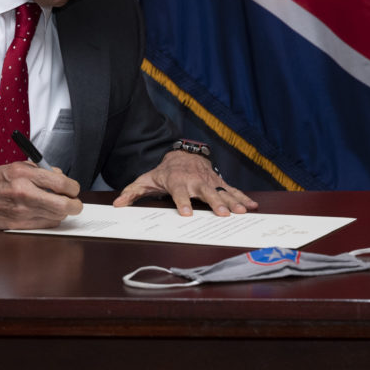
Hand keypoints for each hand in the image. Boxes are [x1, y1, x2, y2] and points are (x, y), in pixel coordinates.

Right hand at [0, 162, 82, 228]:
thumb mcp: (15, 166)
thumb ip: (39, 172)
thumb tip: (60, 178)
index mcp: (23, 173)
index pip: (61, 183)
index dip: (73, 188)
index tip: (73, 190)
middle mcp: (23, 192)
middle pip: (63, 204)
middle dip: (74, 205)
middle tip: (74, 203)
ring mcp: (21, 211)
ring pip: (56, 217)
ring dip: (60, 213)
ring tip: (55, 207)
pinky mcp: (17, 225)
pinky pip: (43, 225)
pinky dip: (49, 220)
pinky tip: (43, 214)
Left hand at [113, 150, 258, 216]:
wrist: (183, 155)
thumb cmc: (164, 171)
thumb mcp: (146, 179)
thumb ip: (132, 192)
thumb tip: (117, 204)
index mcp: (176, 181)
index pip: (179, 193)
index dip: (182, 202)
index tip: (186, 213)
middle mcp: (194, 181)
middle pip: (205, 193)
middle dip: (214, 203)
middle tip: (222, 214)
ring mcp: (208, 181)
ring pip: (221, 192)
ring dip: (232, 201)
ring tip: (241, 211)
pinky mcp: (218, 182)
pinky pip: (232, 190)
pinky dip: (243, 197)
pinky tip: (252, 206)